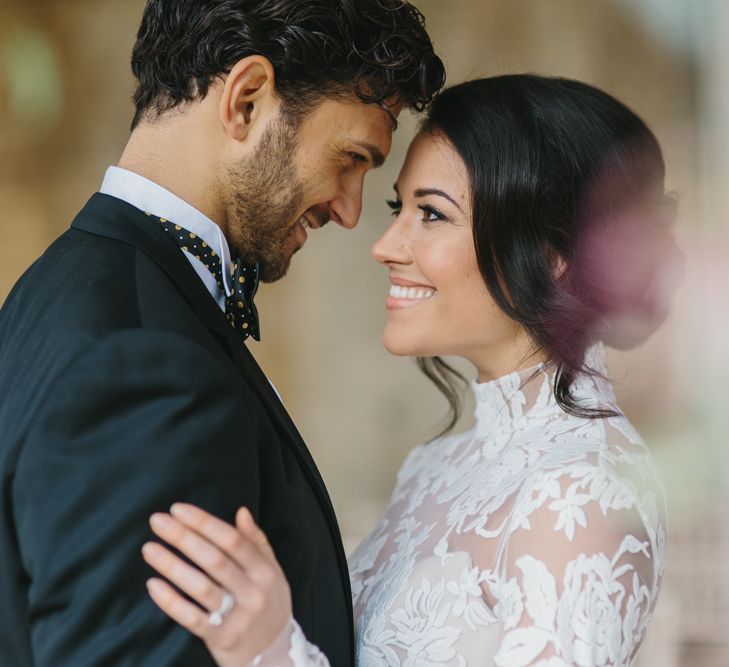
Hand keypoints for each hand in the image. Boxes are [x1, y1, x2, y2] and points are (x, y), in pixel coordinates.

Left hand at [142, 504, 291, 666]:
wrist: (276, 655)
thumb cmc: (270, 605)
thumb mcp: (272, 571)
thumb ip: (256, 542)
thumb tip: (241, 511)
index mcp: (266, 571)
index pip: (232, 540)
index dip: (204, 523)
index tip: (178, 509)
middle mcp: (254, 592)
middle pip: (214, 560)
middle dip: (183, 537)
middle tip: (157, 521)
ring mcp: (238, 618)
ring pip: (201, 588)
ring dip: (172, 566)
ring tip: (149, 549)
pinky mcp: (222, 640)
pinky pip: (192, 619)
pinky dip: (171, 602)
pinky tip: (153, 586)